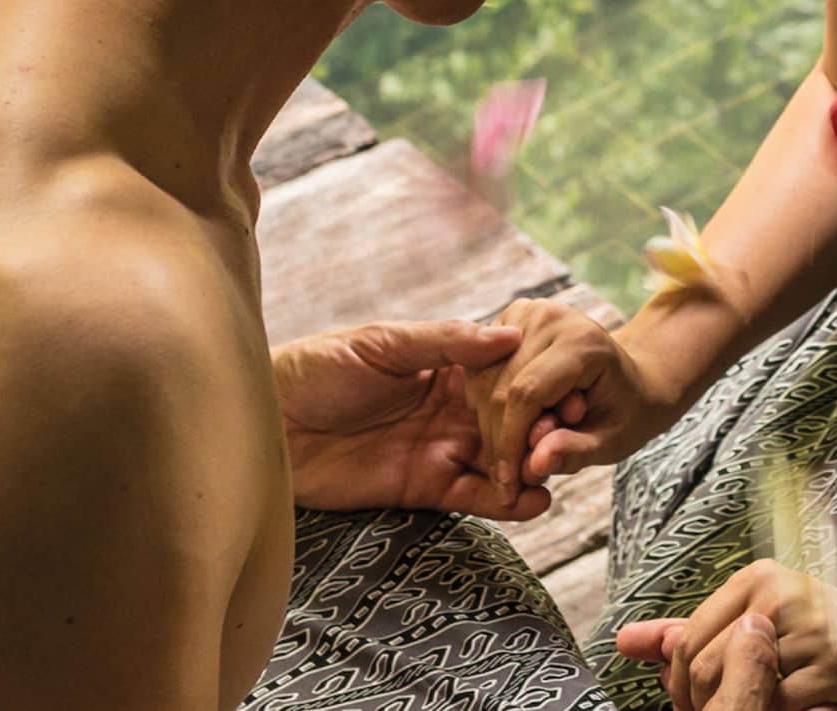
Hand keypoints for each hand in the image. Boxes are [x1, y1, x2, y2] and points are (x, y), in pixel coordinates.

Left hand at [273, 318, 551, 521]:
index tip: (564, 385)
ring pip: (497, 460)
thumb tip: (507, 335)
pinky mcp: (421, 488)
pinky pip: (472, 496)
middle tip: (568, 433)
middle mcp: (448, 408)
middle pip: (507, 419)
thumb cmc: (317, 368)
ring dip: (529, 465)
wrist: (268, 423)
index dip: (532, 380)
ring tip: (558, 470)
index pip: (500, 373)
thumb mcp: (382, 344)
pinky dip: (505, 502)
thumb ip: (444, 342)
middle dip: (538, 427)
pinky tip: (533, 501)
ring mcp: (437, 449)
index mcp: (442, 365)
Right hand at [464, 297, 679, 505]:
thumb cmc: (625, 411)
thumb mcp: (612, 441)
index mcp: (582, 342)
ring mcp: (528, 311)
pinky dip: (486, 405)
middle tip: (509, 482)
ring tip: (516, 454)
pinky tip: (509, 425)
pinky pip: (481, 369)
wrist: (632, 379)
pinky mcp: (512, 317)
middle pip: (501, 389)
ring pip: (484, 380)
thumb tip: (535, 465)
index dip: (511, 444)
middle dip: (499, 442)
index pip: (526, 394)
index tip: (507, 488)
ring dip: (490, 427)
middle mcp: (552, 316)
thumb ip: (575, 451)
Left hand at [624, 560, 836, 710]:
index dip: (678, 682)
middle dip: (701, 707)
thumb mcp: (761, 622)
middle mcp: (775, 595)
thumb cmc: (827, 637)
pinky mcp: (829, 665)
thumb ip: (697, 632)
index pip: (688, 637)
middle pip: (703, 666)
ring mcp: (803, 629)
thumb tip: (628, 642)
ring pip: (735, 691)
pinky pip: (775, 707)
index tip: (688, 704)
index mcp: (756, 579)